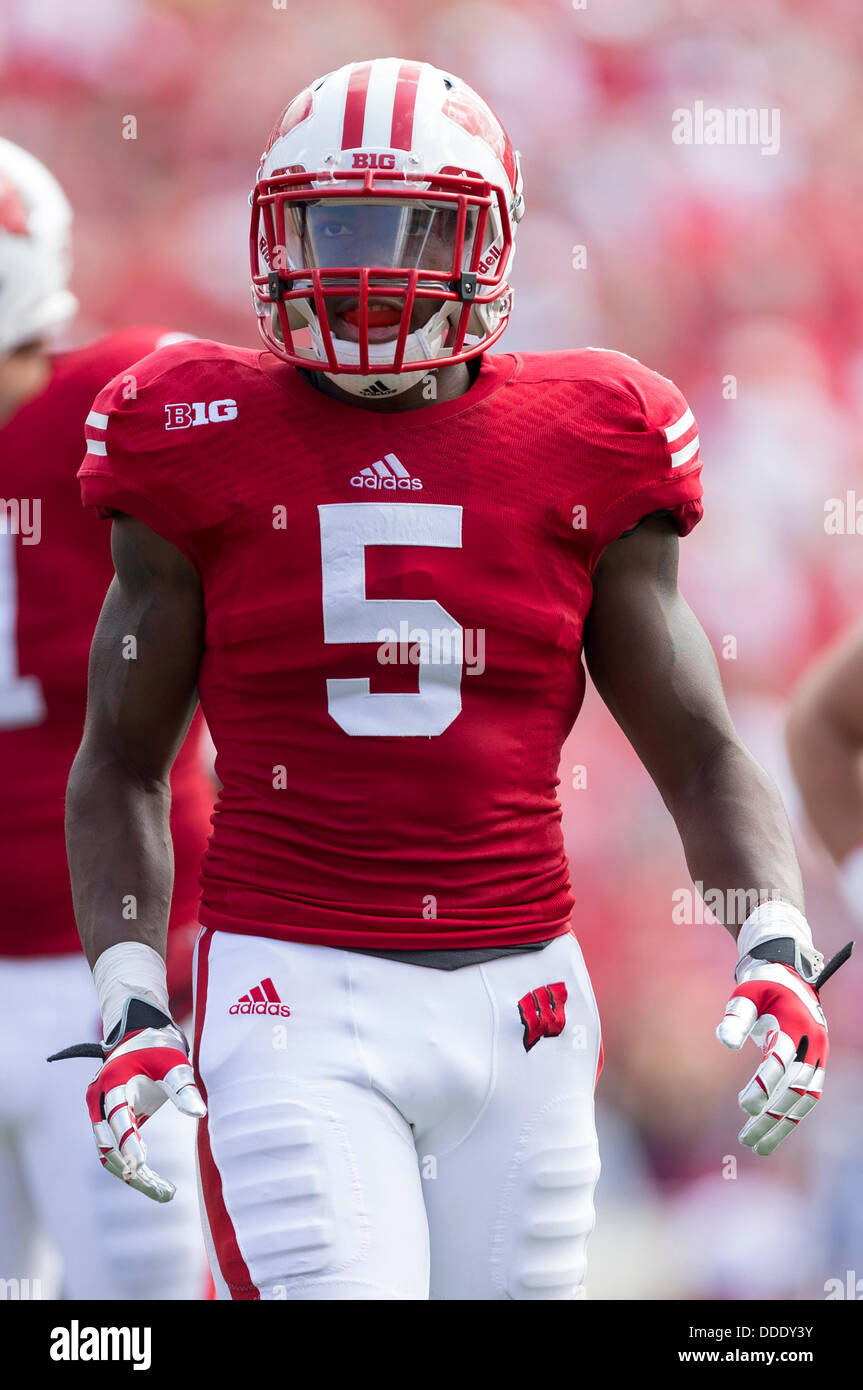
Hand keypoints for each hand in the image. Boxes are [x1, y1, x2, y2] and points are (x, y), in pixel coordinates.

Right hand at [49, 996, 205, 1200]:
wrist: (140, 1036)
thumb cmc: (160, 1048)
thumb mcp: (175, 1063)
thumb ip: (183, 1088)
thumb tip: (200, 1114)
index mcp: (113, 1081)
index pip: (117, 1116)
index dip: (128, 1141)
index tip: (141, 1165)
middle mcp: (99, 1100)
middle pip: (107, 1145)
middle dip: (132, 1169)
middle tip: (161, 1190)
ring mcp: (99, 1113)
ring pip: (108, 1155)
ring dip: (132, 1175)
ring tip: (165, 1193)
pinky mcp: (108, 1123)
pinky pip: (114, 1151)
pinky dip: (131, 1167)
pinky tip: (157, 1183)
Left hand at [716, 940, 850, 1155]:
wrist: (792, 975)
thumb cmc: (762, 984)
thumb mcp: (746, 993)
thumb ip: (736, 1017)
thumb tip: (725, 1043)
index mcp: (796, 1022)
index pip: (781, 1061)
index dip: (764, 1084)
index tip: (744, 1106)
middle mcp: (813, 1042)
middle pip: (794, 1087)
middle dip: (772, 1116)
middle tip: (746, 1138)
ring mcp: (818, 1056)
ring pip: (803, 1099)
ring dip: (782, 1125)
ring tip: (755, 1146)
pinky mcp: (816, 1065)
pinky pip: (807, 1097)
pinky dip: (791, 1117)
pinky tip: (771, 1134)